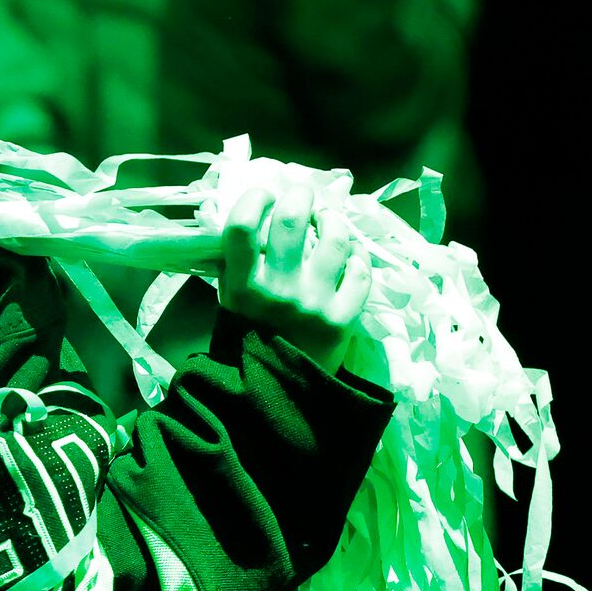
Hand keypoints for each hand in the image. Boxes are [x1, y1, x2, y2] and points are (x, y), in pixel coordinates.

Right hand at [219, 171, 375, 378]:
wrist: (276, 396)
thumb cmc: (249, 341)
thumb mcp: (230, 302)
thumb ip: (239, 265)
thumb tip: (258, 217)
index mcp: (242, 286)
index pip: (243, 224)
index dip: (255, 198)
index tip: (264, 194)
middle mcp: (279, 291)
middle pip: (292, 221)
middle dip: (300, 196)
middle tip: (303, 195)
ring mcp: (315, 304)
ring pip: (334, 240)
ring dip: (333, 221)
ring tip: (329, 220)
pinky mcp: (344, 320)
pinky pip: (361, 273)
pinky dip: (358, 258)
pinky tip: (351, 255)